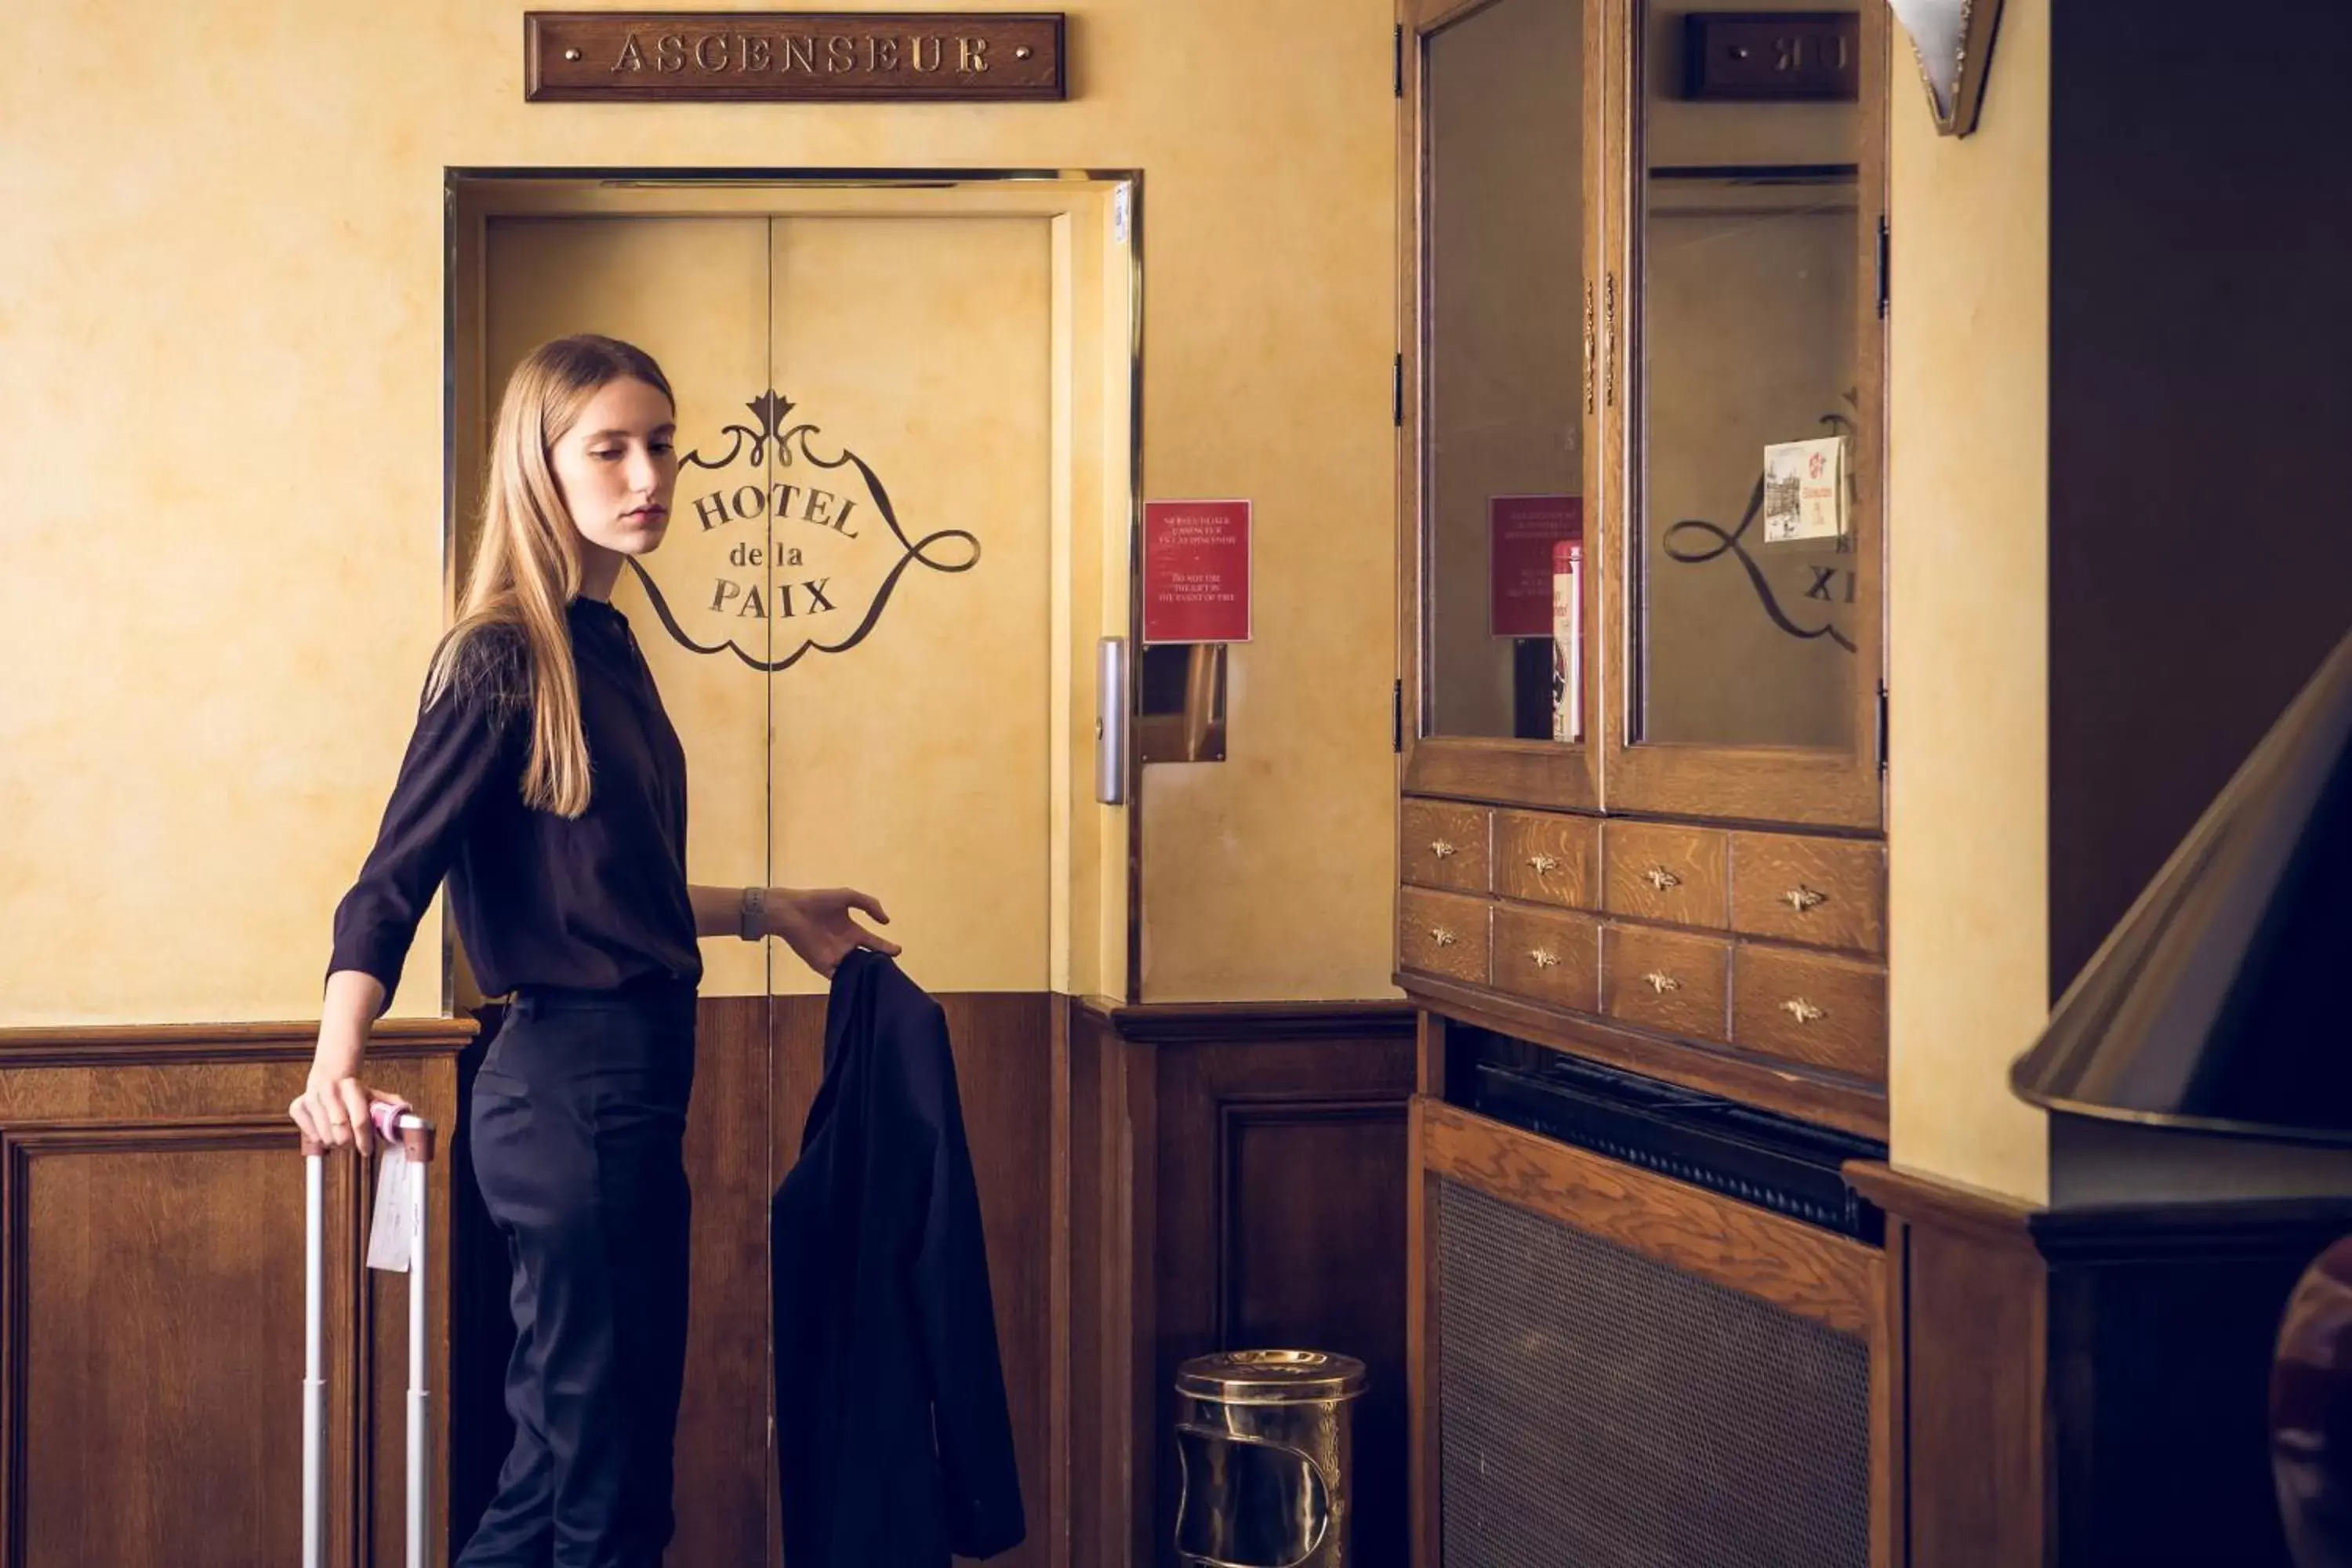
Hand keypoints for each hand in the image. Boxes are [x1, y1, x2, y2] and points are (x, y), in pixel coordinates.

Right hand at [288, 1052, 409, 1152]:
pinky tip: (326, 1130)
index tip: (367, 1150)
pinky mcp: (297, 1106)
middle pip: (341, 1134)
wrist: (328, 1074)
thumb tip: (407, 1110)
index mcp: (351, 1086)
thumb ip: (388, 1104)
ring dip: (335, 1143)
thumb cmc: (353, 1090)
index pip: (360, 1120)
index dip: (364, 1140)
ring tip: (340, 1135)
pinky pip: (310, 1136)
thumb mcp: (372, 1094)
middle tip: (352, 1142)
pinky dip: (319, 1139)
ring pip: (325, 1138)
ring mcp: (311, 1098)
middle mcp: (329, 1091)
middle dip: (349, 1143)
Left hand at [770, 886, 900, 976]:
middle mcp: (846, 947)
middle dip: (880, 966)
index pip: (874, 943)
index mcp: (853, 932)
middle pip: (867, 961)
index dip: (887, 947)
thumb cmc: (818, 902)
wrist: (791, 911)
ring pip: (855, 971)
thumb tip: (886, 922)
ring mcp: (835, 958)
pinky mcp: (822, 967)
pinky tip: (861, 985)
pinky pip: (839, 979)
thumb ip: (870, 904)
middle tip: (892, 972)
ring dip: (866, 976)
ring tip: (880, 979)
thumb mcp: (848, 896)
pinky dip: (849, 983)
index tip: (898, 951)